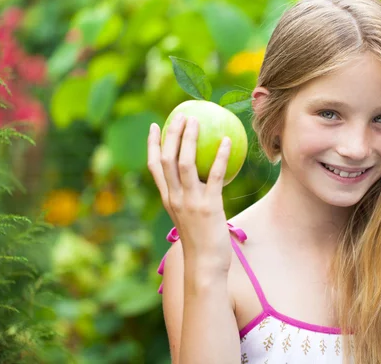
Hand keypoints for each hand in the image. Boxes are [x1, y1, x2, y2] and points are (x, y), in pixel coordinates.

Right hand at [147, 114, 232, 273]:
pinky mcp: (209, 207)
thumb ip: (191, 198)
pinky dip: (219, 156)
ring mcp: (190, 202)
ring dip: (190, 139)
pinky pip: (213, 175)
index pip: (154, 167)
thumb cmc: (201, 241)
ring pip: (184, 164)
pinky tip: (227, 141)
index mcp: (168, 199)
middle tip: (181, 115)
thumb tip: (203, 178)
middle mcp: (175, 198)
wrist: (205, 265)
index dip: (153, 144)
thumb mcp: (190, 217)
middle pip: (167, 160)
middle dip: (171, 134)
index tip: (156, 126)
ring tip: (198, 120)